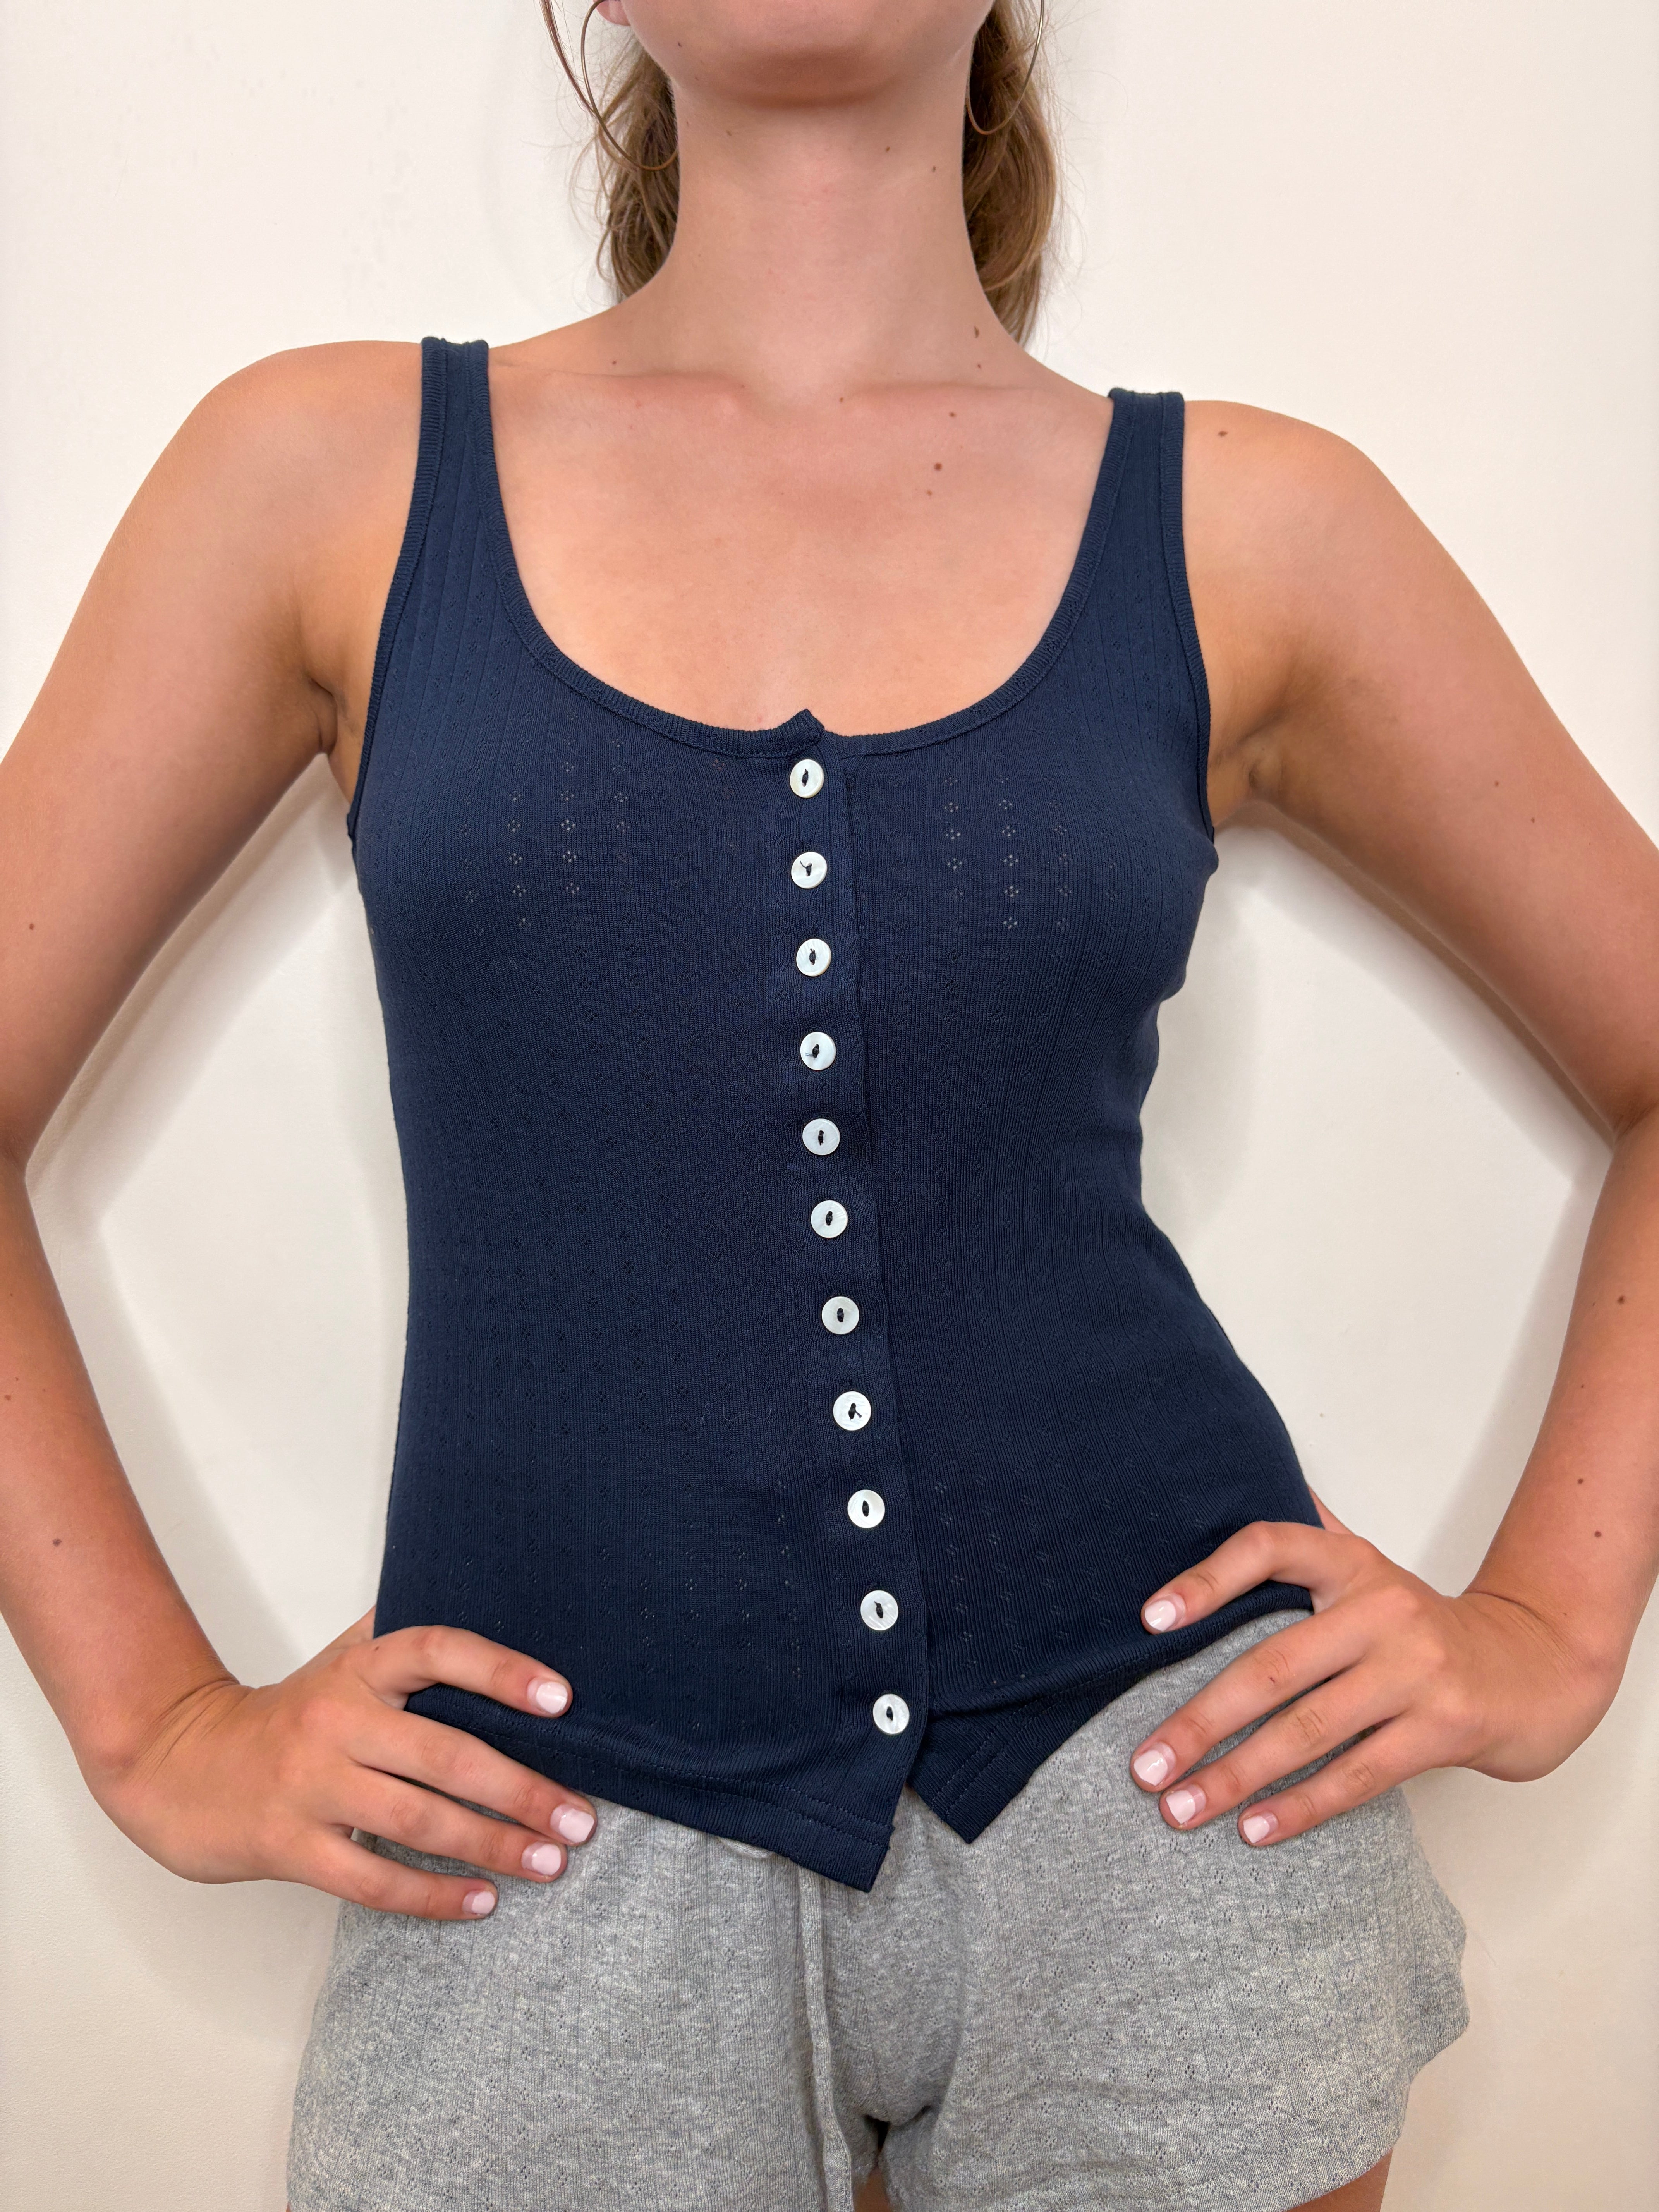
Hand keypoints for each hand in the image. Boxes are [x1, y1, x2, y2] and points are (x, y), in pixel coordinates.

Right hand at [88, 1612, 597, 1919]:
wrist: (178, 1765)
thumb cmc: (289, 1716)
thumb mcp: (341, 1661)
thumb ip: (408, 1644)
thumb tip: (503, 1612)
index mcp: (358, 1669)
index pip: (438, 1651)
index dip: (502, 1670)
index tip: (561, 1698)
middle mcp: (337, 1720)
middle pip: (445, 1753)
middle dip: (523, 1790)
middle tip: (581, 1819)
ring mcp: (311, 1786)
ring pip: (418, 1820)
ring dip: (493, 1845)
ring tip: (550, 1864)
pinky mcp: (288, 1846)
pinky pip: (372, 1878)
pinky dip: (433, 1895)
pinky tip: (481, 1902)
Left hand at [1127, 1492, 1617, 1846]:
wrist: (1536, 1667)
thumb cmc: (1425, 1626)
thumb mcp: (1370, 1568)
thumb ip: (1309, 1532)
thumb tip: (1245, 1469)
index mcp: (1351, 1563)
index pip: (1268, 1548)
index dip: (1205, 1580)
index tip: (1148, 1621)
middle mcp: (1381, 1610)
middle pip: (1273, 1666)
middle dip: (1199, 1722)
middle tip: (1143, 1767)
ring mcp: (1416, 1672)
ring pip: (1308, 1731)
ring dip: (1236, 1776)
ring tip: (1180, 1809)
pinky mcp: (1444, 1729)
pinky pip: (1357, 1774)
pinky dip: (1300, 1806)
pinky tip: (1253, 1829)